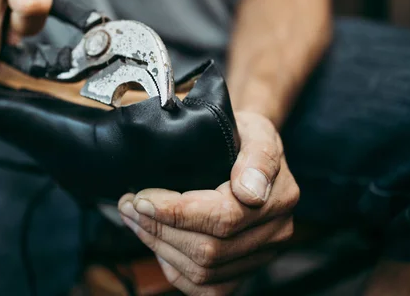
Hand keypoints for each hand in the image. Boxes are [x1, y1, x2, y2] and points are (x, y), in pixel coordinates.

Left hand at [118, 111, 298, 295]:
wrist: (250, 148)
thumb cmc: (246, 136)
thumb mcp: (255, 130)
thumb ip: (257, 157)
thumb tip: (250, 192)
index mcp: (280, 197)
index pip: (223, 217)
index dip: (176, 212)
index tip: (142, 198)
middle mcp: (275, 232)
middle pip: (209, 250)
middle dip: (159, 229)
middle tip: (129, 205)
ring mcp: (260, 255)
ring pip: (203, 271)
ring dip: (159, 246)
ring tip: (133, 219)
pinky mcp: (243, 270)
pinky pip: (206, 288)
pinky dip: (174, 269)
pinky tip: (156, 243)